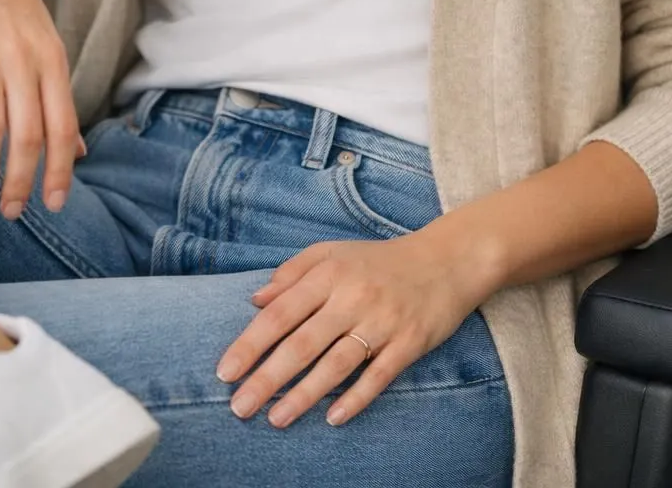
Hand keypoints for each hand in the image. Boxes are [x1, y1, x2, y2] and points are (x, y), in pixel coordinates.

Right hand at [0, 0, 82, 218]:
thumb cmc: (5, 0)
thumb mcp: (42, 41)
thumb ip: (57, 95)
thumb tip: (78, 150)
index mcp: (51, 58)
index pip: (63, 127)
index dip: (60, 171)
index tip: (53, 204)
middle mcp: (24, 59)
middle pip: (29, 137)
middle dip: (22, 182)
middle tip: (11, 210)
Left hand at [215, 232, 501, 427]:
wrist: (446, 261)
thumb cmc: (378, 262)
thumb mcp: (331, 253)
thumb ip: (291, 273)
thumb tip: (255, 301)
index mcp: (328, 274)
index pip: (280, 313)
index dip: (250, 344)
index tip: (226, 372)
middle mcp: (352, 297)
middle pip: (302, 343)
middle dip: (267, 378)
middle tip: (240, 407)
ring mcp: (382, 321)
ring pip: (336, 364)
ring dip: (303, 395)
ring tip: (275, 419)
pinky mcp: (410, 342)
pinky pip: (379, 375)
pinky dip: (356, 398)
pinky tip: (333, 418)